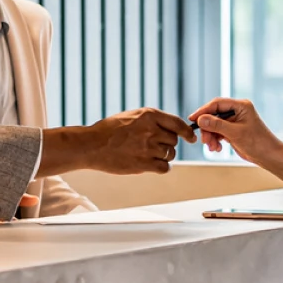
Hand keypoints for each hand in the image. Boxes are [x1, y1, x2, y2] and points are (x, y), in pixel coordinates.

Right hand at [48, 108, 193, 175]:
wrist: (92, 145)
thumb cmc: (110, 130)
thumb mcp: (132, 116)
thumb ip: (152, 120)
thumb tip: (172, 129)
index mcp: (149, 115)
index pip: (178, 124)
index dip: (187, 132)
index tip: (191, 138)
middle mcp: (151, 130)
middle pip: (174, 141)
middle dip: (168, 144)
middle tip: (154, 147)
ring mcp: (148, 148)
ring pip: (169, 154)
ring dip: (163, 156)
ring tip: (147, 155)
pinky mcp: (143, 164)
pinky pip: (164, 167)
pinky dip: (162, 168)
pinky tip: (153, 166)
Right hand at [189, 98, 282, 189]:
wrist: (268, 156)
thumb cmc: (258, 142)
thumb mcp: (235, 133)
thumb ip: (217, 125)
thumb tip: (201, 119)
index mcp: (241, 106)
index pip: (217, 104)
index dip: (203, 111)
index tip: (193, 119)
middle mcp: (237, 111)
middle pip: (214, 115)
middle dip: (207, 128)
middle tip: (205, 140)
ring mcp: (234, 121)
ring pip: (214, 125)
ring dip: (211, 136)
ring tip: (213, 147)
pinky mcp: (233, 131)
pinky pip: (218, 132)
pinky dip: (215, 140)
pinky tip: (217, 148)